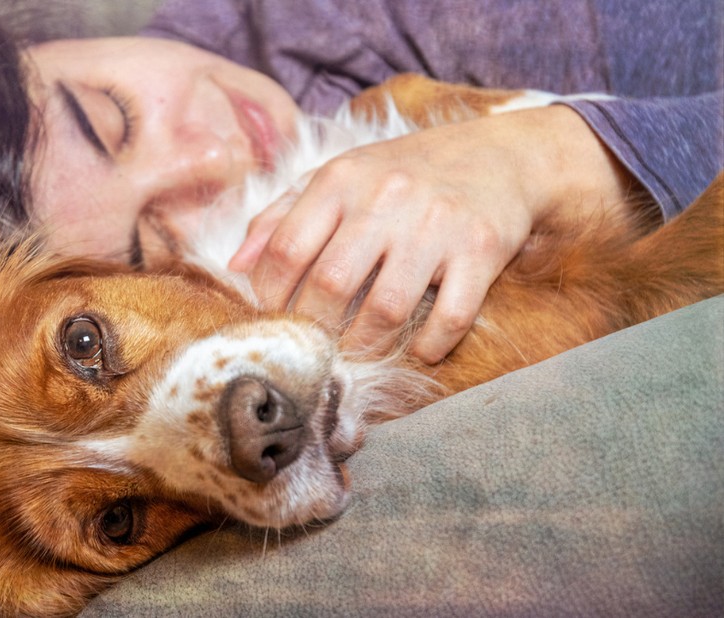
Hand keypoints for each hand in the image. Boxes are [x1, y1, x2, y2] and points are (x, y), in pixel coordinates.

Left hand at [228, 105, 636, 362]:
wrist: (501, 156)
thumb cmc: (404, 173)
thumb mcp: (339, 177)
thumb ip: (281, 215)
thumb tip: (236, 265)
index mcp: (342, 179)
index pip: (285, 248)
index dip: (271, 295)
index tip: (275, 316)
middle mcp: (387, 198)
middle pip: (331, 284)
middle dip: (315, 328)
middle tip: (314, 344)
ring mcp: (436, 225)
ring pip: (386, 308)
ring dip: (366, 346)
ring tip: (357, 353)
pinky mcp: (481, 250)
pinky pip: (451, 316)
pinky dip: (430, 344)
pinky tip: (419, 348)